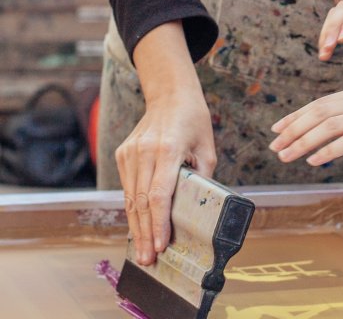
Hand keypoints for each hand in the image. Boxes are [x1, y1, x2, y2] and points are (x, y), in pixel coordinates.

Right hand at [116, 90, 215, 265]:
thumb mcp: (207, 147)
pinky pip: (127, 187)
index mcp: (168, 149)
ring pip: (131, 198)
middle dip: (145, 233)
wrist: (170, 95)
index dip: (158, 224)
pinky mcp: (122, 154)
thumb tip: (198, 207)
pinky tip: (137, 226)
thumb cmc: (193, 120)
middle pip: (142, 202)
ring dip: (136, 226)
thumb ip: (202, 177)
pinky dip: (132, 208)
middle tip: (148, 260)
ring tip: (141, 250)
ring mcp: (130, 152)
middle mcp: (145, 151)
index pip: (160, 195)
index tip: (160, 246)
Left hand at [269, 82, 342, 165]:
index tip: (281, 125)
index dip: (299, 114)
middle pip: (320, 110)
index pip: (325, 101)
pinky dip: (328, 149)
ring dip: (303, 140)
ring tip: (285, 155)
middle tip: (273, 143)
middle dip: (293, 127)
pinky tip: (314, 160)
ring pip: (329, 124)